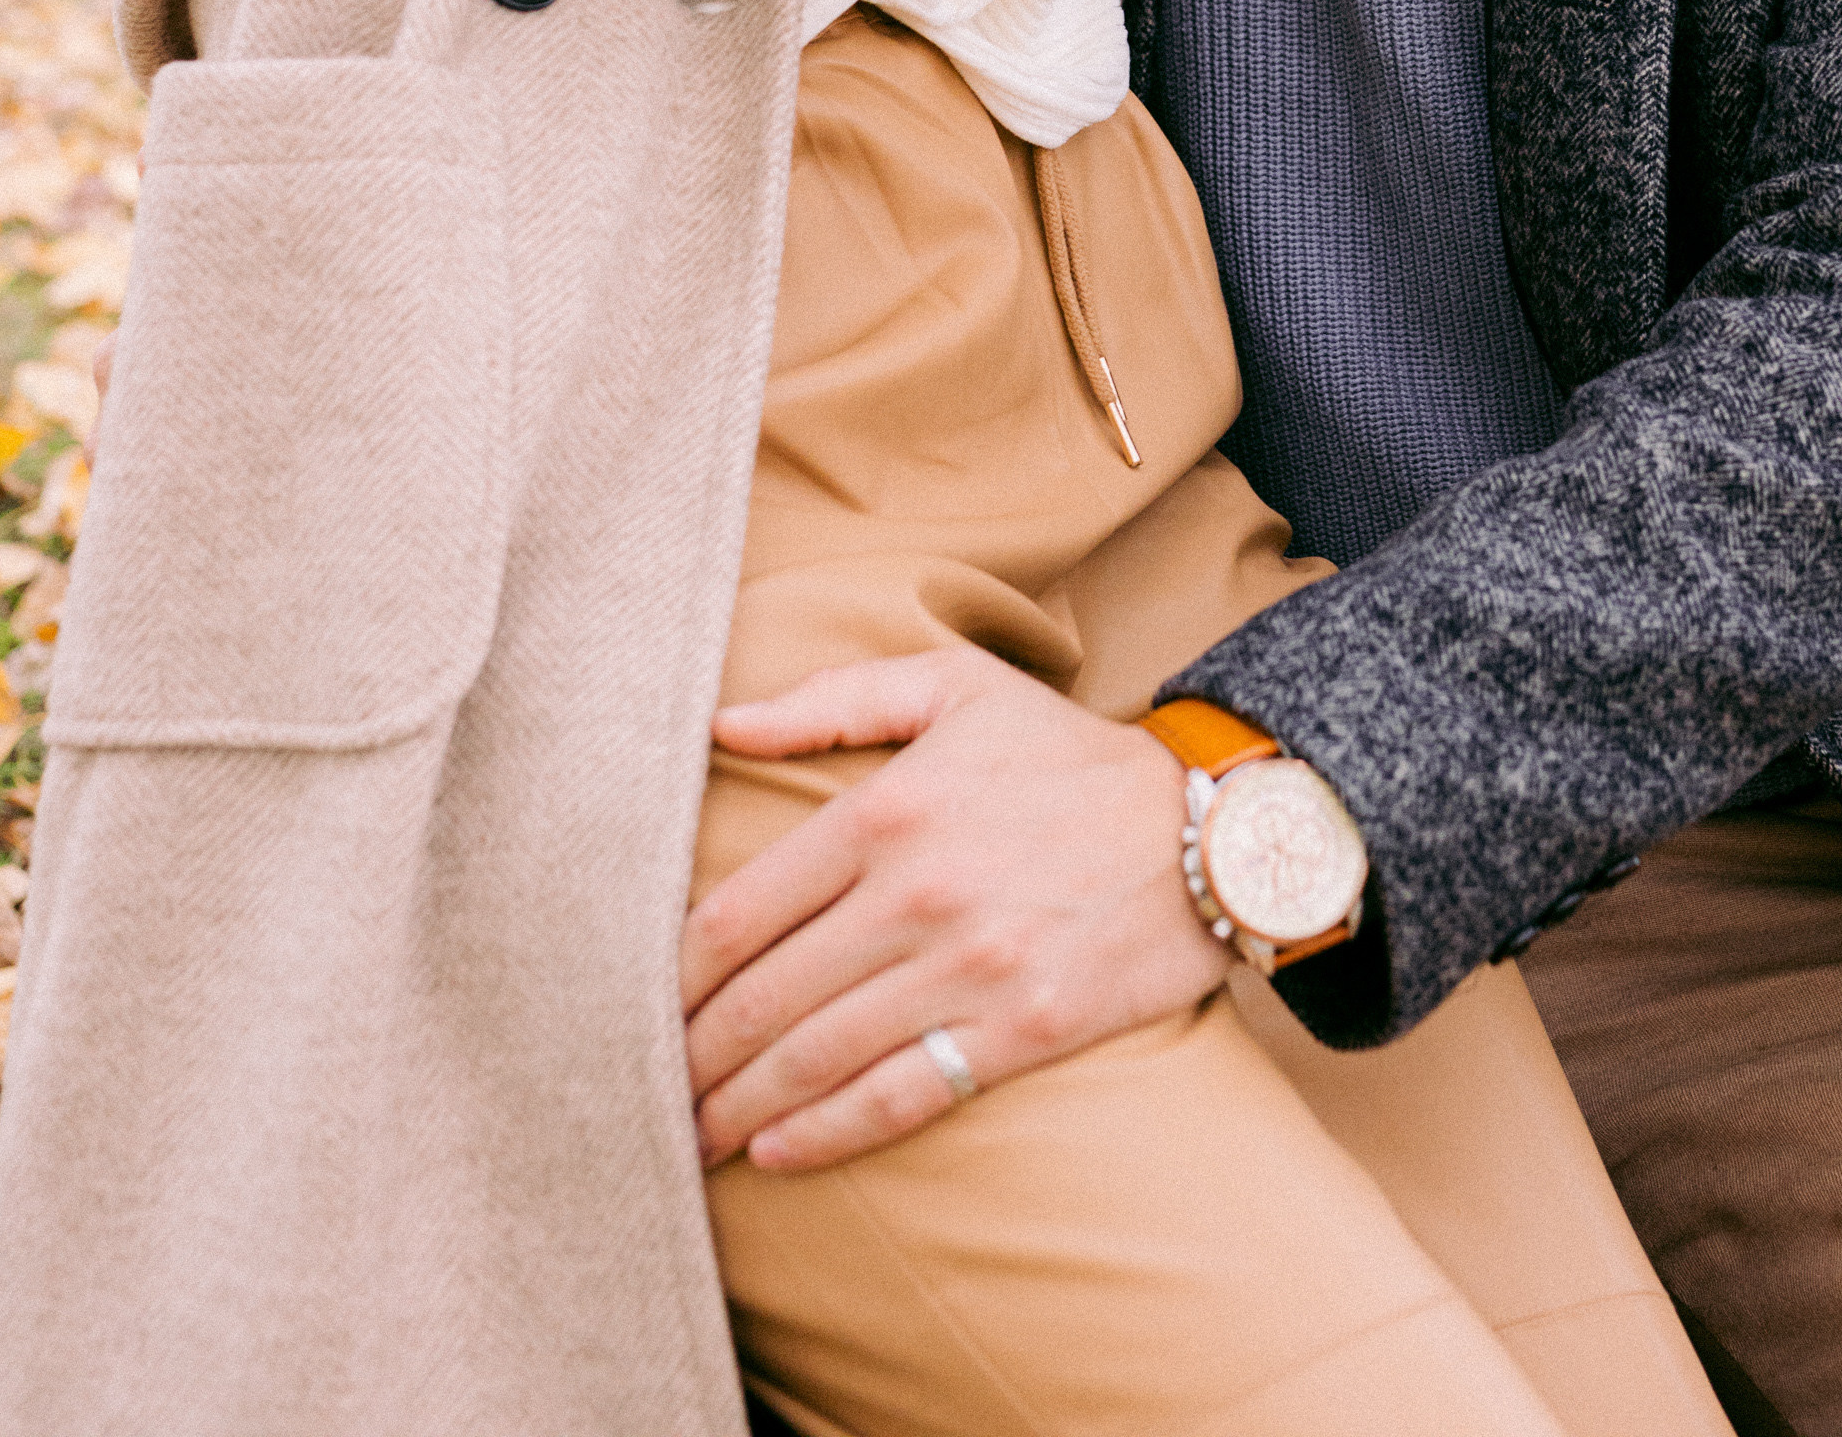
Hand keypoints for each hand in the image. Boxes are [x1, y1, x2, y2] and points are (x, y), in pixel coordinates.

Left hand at [682, 646, 1224, 1171]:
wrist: (1212, 827)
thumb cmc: (1067, 754)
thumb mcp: (956, 688)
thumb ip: (834, 700)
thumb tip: (719, 722)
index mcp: (887, 810)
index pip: (740, 911)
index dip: (671, 972)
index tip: (629, 1005)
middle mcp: (917, 895)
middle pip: (763, 998)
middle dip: (688, 1055)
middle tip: (640, 1091)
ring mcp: (968, 970)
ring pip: (816, 1058)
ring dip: (735, 1107)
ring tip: (686, 1136)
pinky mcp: (1019, 1032)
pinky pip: (899, 1098)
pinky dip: (823, 1136)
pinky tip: (771, 1153)